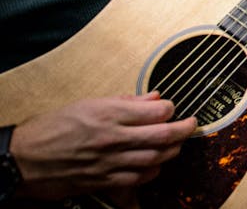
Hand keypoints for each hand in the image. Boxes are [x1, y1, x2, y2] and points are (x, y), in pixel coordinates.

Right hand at [10, 94, 195, 200]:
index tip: (174, 107)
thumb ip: (125, 101)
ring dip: (171, 152)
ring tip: (176, 144)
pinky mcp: (102, 181)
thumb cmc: (52, 128)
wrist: (22, 159)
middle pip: (163, 136)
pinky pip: (136, 180)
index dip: (172, 108)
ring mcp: (109, 162)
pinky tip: (155, 166)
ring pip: (154, 159)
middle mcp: (112, 138)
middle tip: (191, 125)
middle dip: (184, 130)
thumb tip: (153, 98)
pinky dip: (151, 173)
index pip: (157, 111)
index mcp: (109, 114)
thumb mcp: (88, 103)